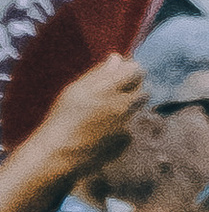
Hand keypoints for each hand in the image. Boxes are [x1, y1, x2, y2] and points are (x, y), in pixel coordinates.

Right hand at [42, 53, 148, 179]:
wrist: (62, 153)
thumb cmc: (64, 118)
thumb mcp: (76, 90)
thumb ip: (100, 74)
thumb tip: (117, 58)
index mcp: (109, 88)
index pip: (136, 70)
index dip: (131, 70)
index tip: (124, 73)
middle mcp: (123, 106)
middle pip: (142, 89)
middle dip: (133, 89)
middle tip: (114, 94)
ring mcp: (128, 124)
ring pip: (137, 109)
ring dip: (128, 108)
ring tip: (105, 114)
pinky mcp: (128, 141)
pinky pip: (131, 128)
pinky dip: (122, 127)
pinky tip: (103, 131)